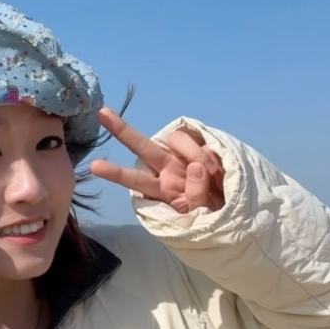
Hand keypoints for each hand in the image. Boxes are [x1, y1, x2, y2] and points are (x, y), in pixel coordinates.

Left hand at [89, 108, 225, 212]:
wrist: (235, 207)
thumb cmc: (212, 214)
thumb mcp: (200, 215)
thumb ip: (194, 195)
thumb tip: (195, 167)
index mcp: (161, 188)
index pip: (134, 179)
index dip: (115, 172)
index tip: (93, 166)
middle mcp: (167, 169)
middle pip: (142, 146)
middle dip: (122, 130)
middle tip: (101, 113)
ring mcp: (184, 156)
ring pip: (175, 140)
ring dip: (192, 155)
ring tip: (210, 174)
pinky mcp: (203, 147)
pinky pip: (201, 145)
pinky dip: (208, 156)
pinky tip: (216, 170)